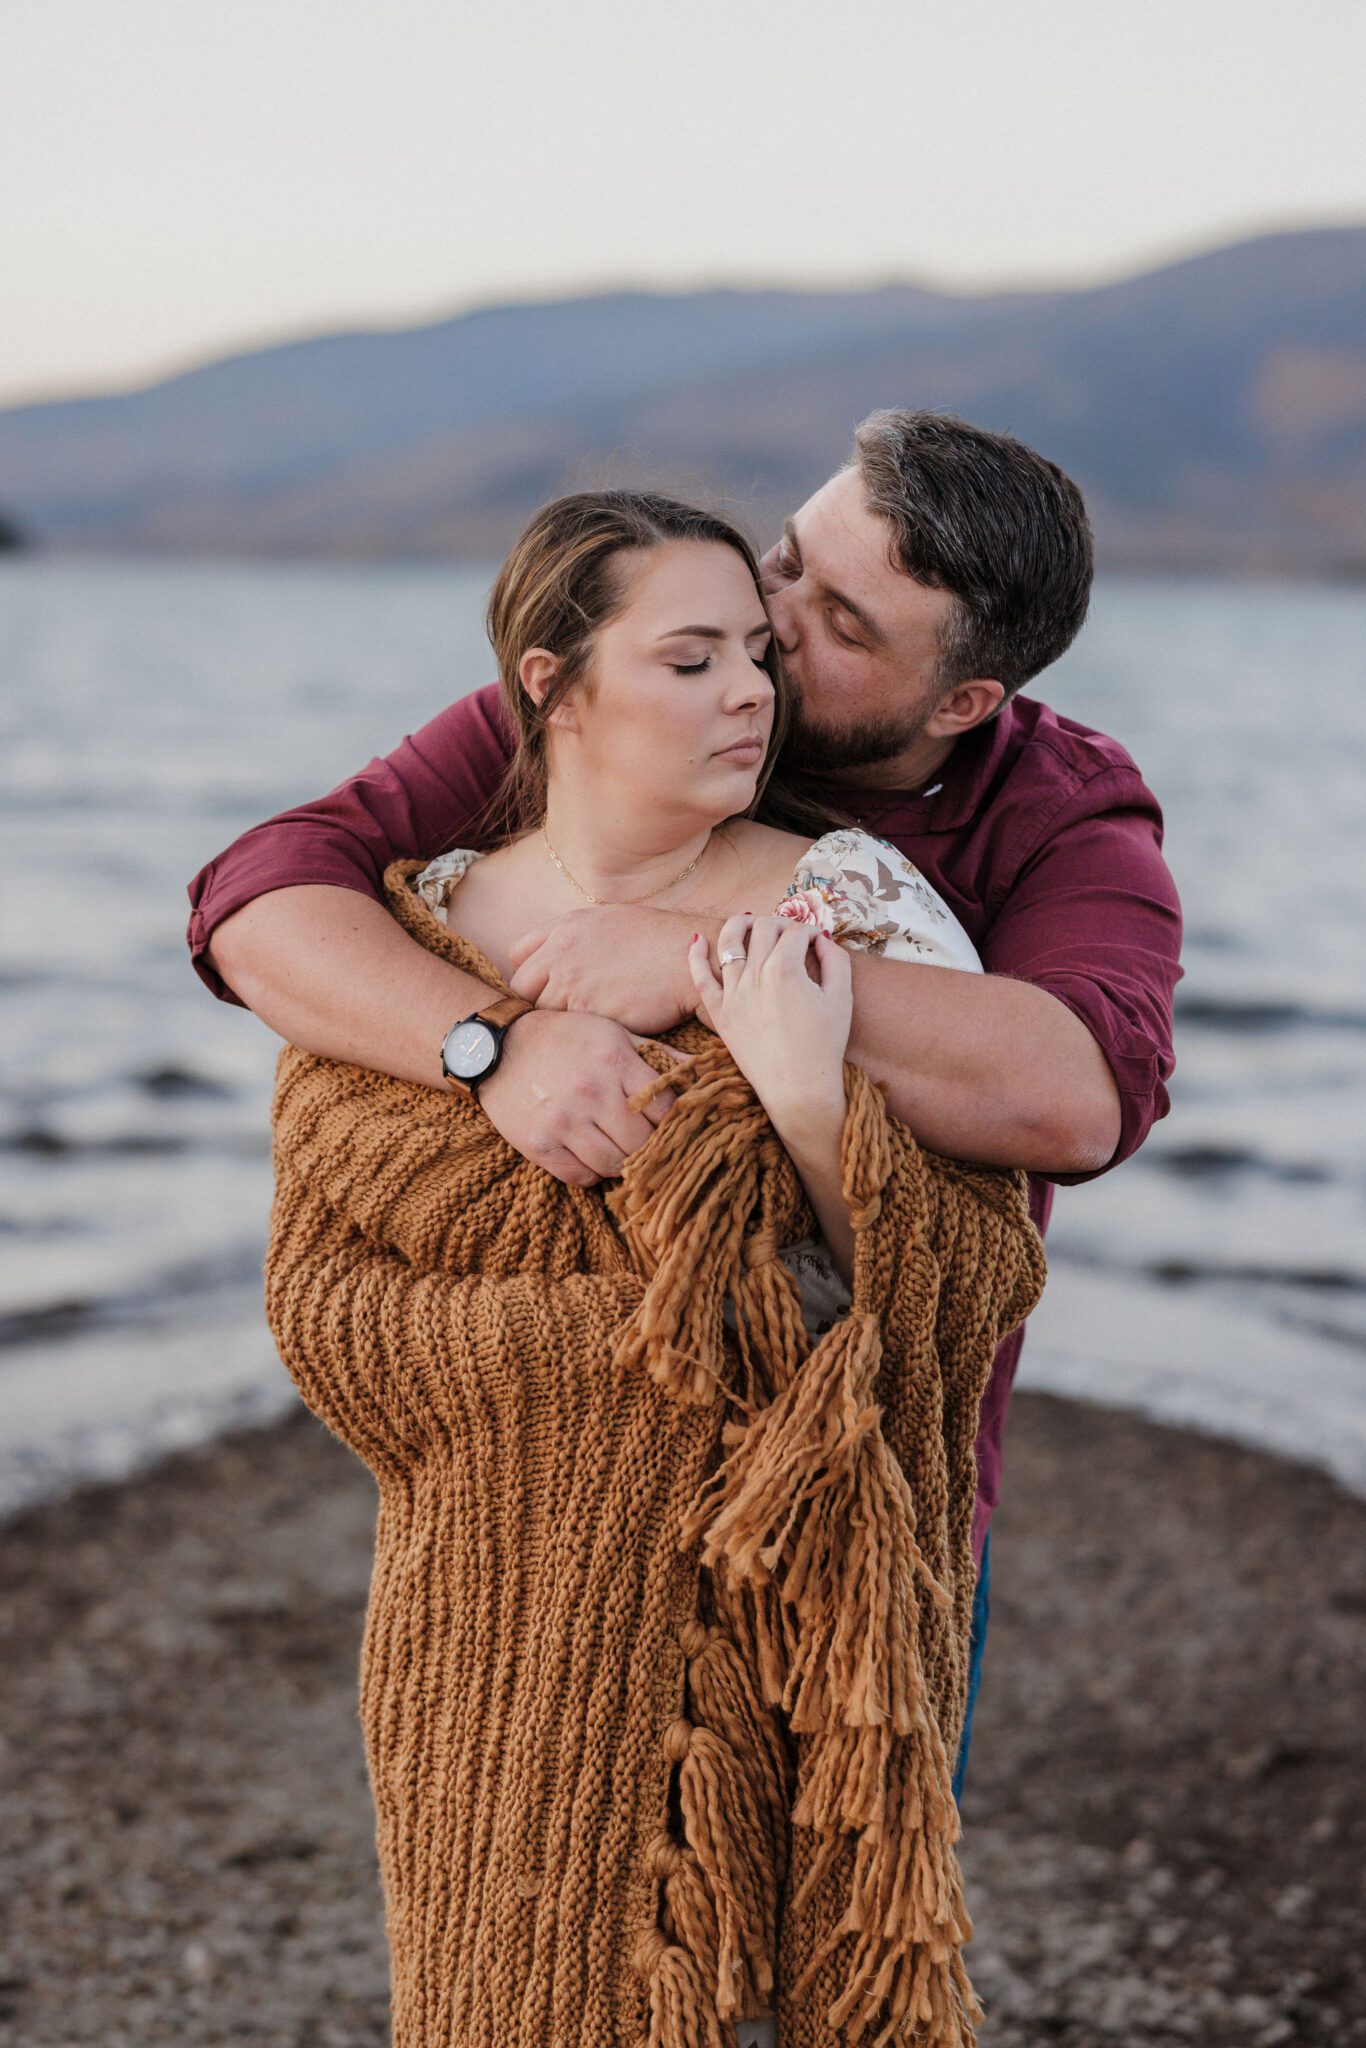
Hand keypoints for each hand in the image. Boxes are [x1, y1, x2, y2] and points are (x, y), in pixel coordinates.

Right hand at [476, 1007, 688, 1187]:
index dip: (676, 1123)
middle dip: (652, 1148)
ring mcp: (562, 1121)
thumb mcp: (612, 1033)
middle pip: (643, 1143)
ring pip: (614, 1165)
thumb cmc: (563, 1037)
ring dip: (624, 1164)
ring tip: (622, 1151)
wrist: (495, 1046)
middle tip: (652, 1147)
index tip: (676, 1128)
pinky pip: (580, 1176)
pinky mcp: (538, 1144)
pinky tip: (591, 1156)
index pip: (666, 1108)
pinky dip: (591, 1172)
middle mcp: (591, 1092)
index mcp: (615, 1061)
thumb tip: (703, 1067)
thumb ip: (656, 1054)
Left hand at [506, 906, 703, 1034]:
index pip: (519, 954)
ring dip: (559, 1022)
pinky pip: (568, 1029)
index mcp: (567, 926)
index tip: (546, 987)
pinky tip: (598, 1031)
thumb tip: (563, 955)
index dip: (531, 974)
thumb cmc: (662, 943)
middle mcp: (561, 950)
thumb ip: (579, 937)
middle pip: (521, 987)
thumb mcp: (612, 922)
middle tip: (562, 1013)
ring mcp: (571, 981)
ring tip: (585, 1024)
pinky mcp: (587, 1011)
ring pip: (543, 1013)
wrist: (692, 962)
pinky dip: (579, 1035)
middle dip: (536, 1001)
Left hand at [687, 915, 852, 1128]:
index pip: (795, 933)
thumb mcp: (842, 998)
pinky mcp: (719, 1013)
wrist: (798, 1088)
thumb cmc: (824, 1045)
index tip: (816, 942)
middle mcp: (754, 975)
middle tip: (790, 934)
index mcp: (785, 969)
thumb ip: (836, 959)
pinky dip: (695, 955)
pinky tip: (697, 939)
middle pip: (763, 929)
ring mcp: (733, 993)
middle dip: (780, 924)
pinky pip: (700, 978)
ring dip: (739, 924)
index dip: (809, 932)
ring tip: (748, 920)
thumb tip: (821, 938)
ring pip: (728, 942)